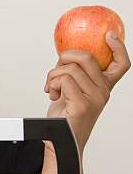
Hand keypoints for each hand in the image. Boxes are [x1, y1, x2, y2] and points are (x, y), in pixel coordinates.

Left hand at [44, 31, 130, 153]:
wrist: (60, 138)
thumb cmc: (65, 114)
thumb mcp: (73, 90)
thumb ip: (75, 74)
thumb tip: (66, 55)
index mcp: (104, 86)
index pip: (122, 64)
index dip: (118, 47)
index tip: (109, 35)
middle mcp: (104, 91)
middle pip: (87, 57)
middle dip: (64, 58)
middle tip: (56, 72)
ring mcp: (95, 98)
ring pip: (70, 68)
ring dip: (52, 75)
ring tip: (52, 88)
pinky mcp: (82, 104)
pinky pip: (63, 80)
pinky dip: (51, 84)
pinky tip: (52, 94)